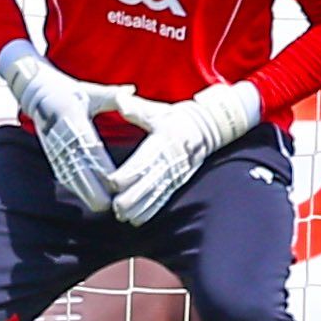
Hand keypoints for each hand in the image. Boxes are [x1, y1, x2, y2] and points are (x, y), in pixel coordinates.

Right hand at [0, 44, 131, 213]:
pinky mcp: (50, 151)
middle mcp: (60, 132)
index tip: (113, 180)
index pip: (87, 145)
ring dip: (84, 190)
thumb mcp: (90, 91)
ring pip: (69, 172)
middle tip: (109, 204)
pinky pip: (62, 170)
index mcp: (71, 115)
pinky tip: (85, 197)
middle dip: (93, 186)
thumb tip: (132, 91)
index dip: (99, 164)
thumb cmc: (69, 91)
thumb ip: (112, 95)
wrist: (36, 91)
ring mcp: (53, 144)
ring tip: (100, 206)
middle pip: (77, 164)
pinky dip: (74, 185)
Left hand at [108, 83, 259, 225]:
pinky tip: (137, 220)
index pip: (143, 161)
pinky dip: (151, 211)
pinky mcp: (178, 182)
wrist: (208, 127)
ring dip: (139, 208)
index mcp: (162, 142)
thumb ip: (136, 108)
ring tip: (122, 216)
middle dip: (131, 197)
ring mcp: (175, 173)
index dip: (127, 174)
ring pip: (155, 195)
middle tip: (114, 207)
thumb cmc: (177, 118)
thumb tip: (120, 100)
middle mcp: (170, 160)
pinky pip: (164, 199)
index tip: (111, 182)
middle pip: (148, 183)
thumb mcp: (158, 111)